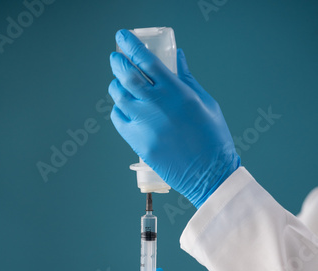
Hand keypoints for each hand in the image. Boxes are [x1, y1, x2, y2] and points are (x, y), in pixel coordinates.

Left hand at [108, 29, 239, 208]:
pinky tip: (124, 107)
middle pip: (126, 75)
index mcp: (175, 92)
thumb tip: (177, 57)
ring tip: (120, 82)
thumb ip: (187, 79)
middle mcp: (156, 106)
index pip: (145, 59)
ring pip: (119, 97)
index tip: (122, 37)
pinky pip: (118, 120)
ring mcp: (144, 125)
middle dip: (117, 62)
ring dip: (116, 85)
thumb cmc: (213, 138)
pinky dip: (118, 110)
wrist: (209, 174)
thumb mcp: (206, 102)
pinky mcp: (138, 143)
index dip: (130, 44)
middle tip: (116, 58)